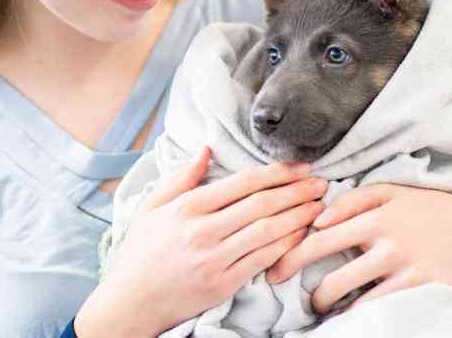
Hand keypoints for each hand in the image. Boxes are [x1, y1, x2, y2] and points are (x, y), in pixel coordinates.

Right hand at [81, 147, 327, 335]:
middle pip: (262, 204)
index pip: (243, 183)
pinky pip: (263, 259)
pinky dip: (286, 245)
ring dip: (298, 216)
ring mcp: (215, 259)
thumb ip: (181, 178)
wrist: (130, 302)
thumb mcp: (151, 208)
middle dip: (297, 190)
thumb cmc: (139, 254)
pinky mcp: (224, 284)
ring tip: (319, 205)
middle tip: (321, 181)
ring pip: (268, 231)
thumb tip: (206, 149)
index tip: (299, 165)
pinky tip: (301, 234)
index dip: (277, 172)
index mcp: (187, 207)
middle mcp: (203, 231)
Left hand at [265, 183, 451, 315]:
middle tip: (304, 300)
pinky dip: (363, 316)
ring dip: (335, 310)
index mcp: (374, 217)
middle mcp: (388, 245)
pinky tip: (353, 317)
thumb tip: (317, 218)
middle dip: (312, 295)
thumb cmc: (427, 209)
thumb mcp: (390, 192)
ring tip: (327, 310)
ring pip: (357, 301)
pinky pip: (383, 310)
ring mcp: (407, 271)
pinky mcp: (424, 290)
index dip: (290, 258)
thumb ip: (352, 201)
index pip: (318, 240)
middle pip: (334, 279)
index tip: (274, 271)